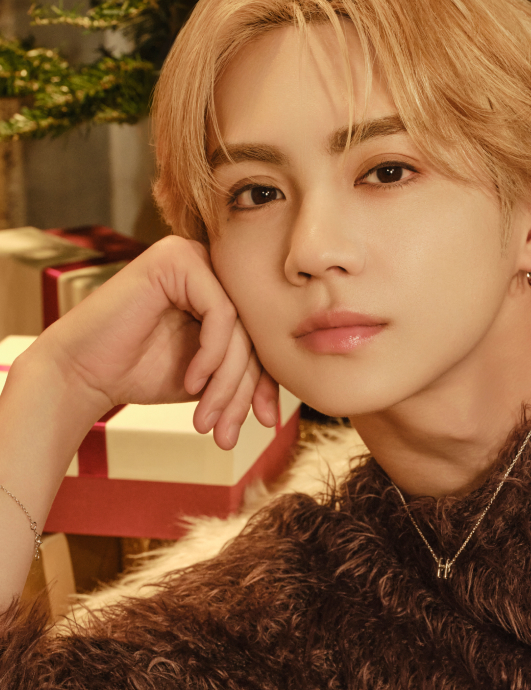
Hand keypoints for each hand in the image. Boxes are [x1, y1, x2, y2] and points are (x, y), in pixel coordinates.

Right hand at [28, 235, 278, 449]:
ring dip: (228, 383)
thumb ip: (246, 373)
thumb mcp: (210, 378)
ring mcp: (192, 256)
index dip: (267, 383)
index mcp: (221, 288)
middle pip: (254, 332)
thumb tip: (288, 400)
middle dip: (244, 390)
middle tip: (229, 433)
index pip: (261, 336)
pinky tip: (192, 381)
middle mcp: (211, 265)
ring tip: (209, 420)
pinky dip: (212, 355)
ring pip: (241, 327)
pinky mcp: (176, 259)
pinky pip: (221, 313)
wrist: (83, 374)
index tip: (265, 423)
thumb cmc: (141, 372)